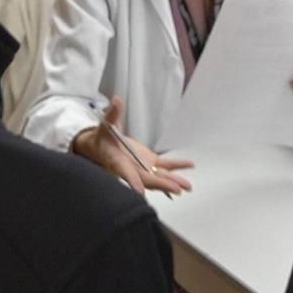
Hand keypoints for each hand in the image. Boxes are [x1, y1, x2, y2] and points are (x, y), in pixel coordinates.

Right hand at [71, 96, 194, 195]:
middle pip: (147, 179)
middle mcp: (131, 168)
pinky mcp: (149, 162)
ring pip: (158, 176)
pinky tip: (189, 165)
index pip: (125, 173)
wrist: (104, 148)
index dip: (133, 181)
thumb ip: (113, 114)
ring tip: (186, 186)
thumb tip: (116, 100)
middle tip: (175, 189)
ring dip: (172, 181)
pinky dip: (177, 166)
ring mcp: (142, 167)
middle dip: (161, 184)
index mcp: (117, 161)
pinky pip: (164, 166)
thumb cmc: (103, 139)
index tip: (139, 192)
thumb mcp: (106, 125)